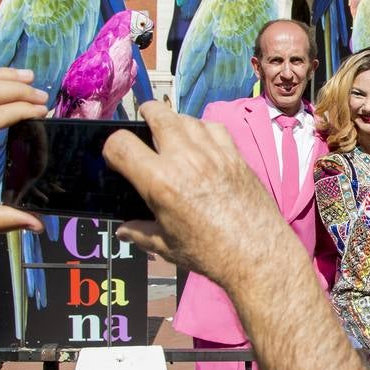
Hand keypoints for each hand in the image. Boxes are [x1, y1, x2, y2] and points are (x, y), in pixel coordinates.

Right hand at [105, 102, 297, 285]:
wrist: (258, 255)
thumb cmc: (211, 255)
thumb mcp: (167, 247)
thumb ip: (140, 233)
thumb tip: (123, 231)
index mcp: (160, 182)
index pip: (120, 144)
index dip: (112, 148)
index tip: (117, 157)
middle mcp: (185, 160)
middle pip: (156, 113)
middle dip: (145, 115)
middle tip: (144, 125)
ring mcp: (213, 154)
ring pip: (186, 117)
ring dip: (174, 121)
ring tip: (172, 135)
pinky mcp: (235, 155)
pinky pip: (214, 127)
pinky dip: (204, 129)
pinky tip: (202, 142)